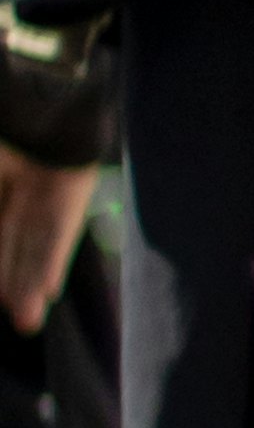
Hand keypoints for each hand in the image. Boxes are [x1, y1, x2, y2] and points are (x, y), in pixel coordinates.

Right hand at [0, 150, 96, 332]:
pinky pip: (58, 232)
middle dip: (15, 284)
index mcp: (2, 181)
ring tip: (26, 321)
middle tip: (22, 323)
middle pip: (16, 248)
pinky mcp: (72, 193)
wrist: (33, 105)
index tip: (1, 299)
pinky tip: (48, 289)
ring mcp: (46, 193)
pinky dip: (51, 260)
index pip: (2, 232)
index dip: (3, 266)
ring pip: (36, 248)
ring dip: (31, 284)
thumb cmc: (4, 136)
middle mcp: (21, 192)